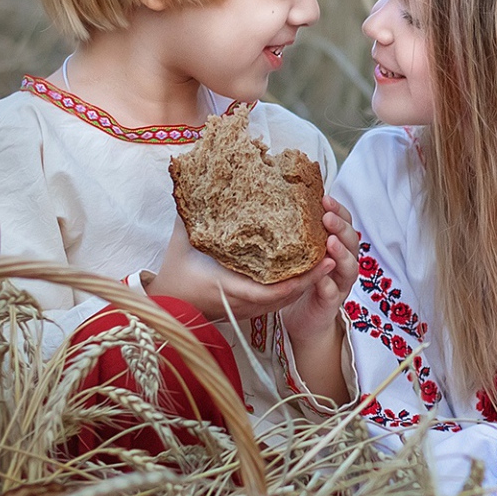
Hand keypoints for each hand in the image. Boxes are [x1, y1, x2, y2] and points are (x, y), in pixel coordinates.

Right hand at [145, 209, 317, 322]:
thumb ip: (193, 214)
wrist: (165, 305)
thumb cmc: (173, 273)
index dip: (297, 280)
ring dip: (304, 285)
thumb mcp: (182, 240)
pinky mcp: (245, 312)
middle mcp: (240, 303)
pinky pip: (275, 304)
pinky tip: (304, 273)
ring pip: (282, 302)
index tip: (318, 263)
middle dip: (310, 280)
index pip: (270, 292)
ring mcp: (245, 311)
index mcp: (227, 286)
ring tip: (325, 262)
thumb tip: (199, 183)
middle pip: (284, 298)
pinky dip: (291, 290)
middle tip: (331, 257)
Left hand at [279, 196, 360, 400]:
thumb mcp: (300, 254)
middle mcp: (343, 264)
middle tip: (327, 218)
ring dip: (341, 254)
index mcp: (338, 248)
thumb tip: (278, 201)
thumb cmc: (301, 281)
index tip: (325, 198)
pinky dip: (328, 285)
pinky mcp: (330, 304)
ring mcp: (340, 284)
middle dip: (341, 228)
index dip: (339, 211)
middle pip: (352, 242)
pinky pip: (332, 293)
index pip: (345, 224)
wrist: (303, 319)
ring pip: (349, 267)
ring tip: (331, 243)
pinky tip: (321, 279)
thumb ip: (299, 235)